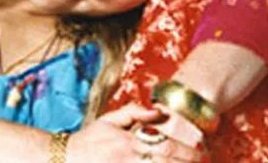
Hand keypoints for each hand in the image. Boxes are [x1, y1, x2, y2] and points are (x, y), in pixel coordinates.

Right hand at [66, 104, 205, 162]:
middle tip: (204, 160)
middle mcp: (128, 159)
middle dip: (187, 162)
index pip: (164, 145)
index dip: (187, 151)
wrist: (63, 159)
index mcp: (127, 141)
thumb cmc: (88, 140)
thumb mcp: (108, 120)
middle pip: (165, 162)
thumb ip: (133, 113)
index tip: (201, 152)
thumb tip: (158, 110)